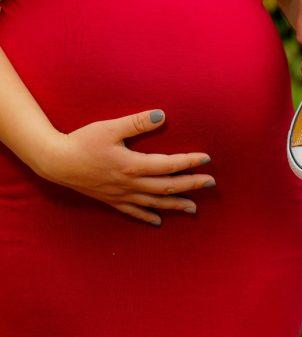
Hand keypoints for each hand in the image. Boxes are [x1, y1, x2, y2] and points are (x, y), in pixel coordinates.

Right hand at [37, 110, 213, 225]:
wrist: (55, 162)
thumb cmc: (83, 142)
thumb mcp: (110, 128)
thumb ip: (137, 122)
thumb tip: (161, 115)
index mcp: (132, 165)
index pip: (168, 165)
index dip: (189, 162)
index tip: (207, 159)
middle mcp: (130, 184)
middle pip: (167, 187)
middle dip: (191, 185)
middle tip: (211, 183)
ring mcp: (121, 195)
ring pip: (154, 203)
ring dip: (176, 205)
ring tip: (194, 208)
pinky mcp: (111, 200)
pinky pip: (133, 212)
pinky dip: (148, 216)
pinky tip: (159, 221)